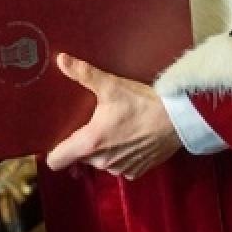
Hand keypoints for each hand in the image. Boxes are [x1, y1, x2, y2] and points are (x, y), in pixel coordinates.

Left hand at [44, 53, 180, 179]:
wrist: (179, 120)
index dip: (52, 151)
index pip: (56, 160)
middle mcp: (102, 161)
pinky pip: (118, 165)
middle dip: (82, 143)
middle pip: (78, 158)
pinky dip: (120, 155)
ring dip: (102, 149)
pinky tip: (128, 138)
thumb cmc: (143, 103)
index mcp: (90, 143)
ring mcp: (120, 169)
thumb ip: (83, 74)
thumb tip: (61, 59)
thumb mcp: (111, 86)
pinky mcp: (136, 172)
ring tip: (112, 129)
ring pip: (99, 161)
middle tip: (90, 123)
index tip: (56, 139)